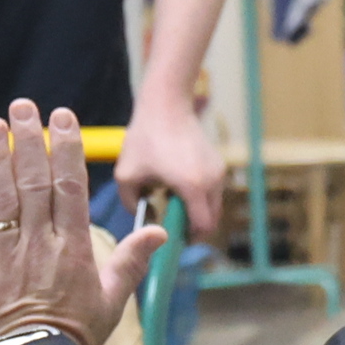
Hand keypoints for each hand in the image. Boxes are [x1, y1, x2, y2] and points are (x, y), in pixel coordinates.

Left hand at [0, 104, 163, 344]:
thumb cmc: (74, 340)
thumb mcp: (112, 302)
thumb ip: (133, 262)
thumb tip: (160, 230)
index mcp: (74, 249)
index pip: (70, 187)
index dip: (66, 148)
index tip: (61, 118)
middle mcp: (40, 245)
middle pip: (34, 182)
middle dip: (29, 140)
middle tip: (23, 106)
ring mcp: (5, 257)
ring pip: (0, 197)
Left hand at [116, 90, 224, 240]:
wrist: (166, 105)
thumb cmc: (144, 138)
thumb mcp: (126, 175)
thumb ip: (131, 204)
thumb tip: (145, 218)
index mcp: (192, 186)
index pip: (203, 227)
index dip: (189, 239)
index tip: (174, 240)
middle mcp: (211, 181)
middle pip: (211, 221)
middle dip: (193, 228)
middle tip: (172, 227)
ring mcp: (218, 171)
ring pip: (213, 207)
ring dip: (196, 211)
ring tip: (172, 201)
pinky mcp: (218, 163)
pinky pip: (212, 191)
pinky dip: (200, 197)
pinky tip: (178, 185)